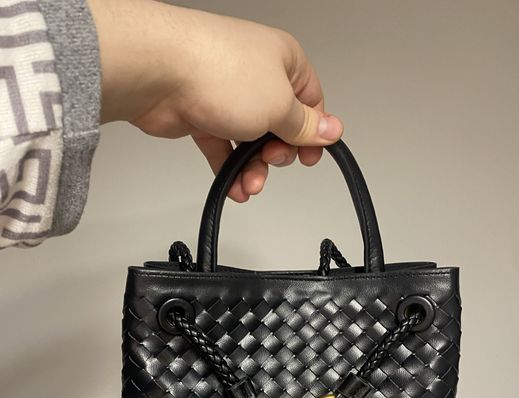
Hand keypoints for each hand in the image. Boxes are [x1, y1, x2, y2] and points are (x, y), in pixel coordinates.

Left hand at [88, 0, 343, 201]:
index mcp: (284, 62)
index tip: (310, 157)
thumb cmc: (220, 73)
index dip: (313, 132)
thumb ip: (305, 125)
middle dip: (278, 153)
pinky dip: (229, 168)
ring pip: (250, 141)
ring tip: (249, 183)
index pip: (310, 101)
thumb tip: (332, 130)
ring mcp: (227, 95)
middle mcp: (256, 76)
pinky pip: (223, 148)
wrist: (160, 74)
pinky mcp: (202, 114)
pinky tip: (234, 187)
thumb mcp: (280, 106)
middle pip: (280, 126)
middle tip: (272, 160)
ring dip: (253, 168)